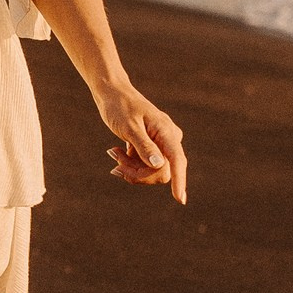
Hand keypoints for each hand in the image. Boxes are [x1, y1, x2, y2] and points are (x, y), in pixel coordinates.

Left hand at [95, 83, 186, 203]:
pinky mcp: (152, 146)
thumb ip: (144, 146)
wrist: (112, 93)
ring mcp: (161, 143)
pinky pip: (144, 164)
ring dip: (130, 167)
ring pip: (151, 170)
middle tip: (114, 163)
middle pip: (161, 171)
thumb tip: (160, 165)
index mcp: (167, 132)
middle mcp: (169, 138)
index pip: (177, 161)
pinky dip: (129, 162)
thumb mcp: (129, 127)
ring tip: (112, 153)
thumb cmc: (119, 107)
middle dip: (137, 172)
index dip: (179, 180)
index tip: (180, 199)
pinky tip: (115, 152)